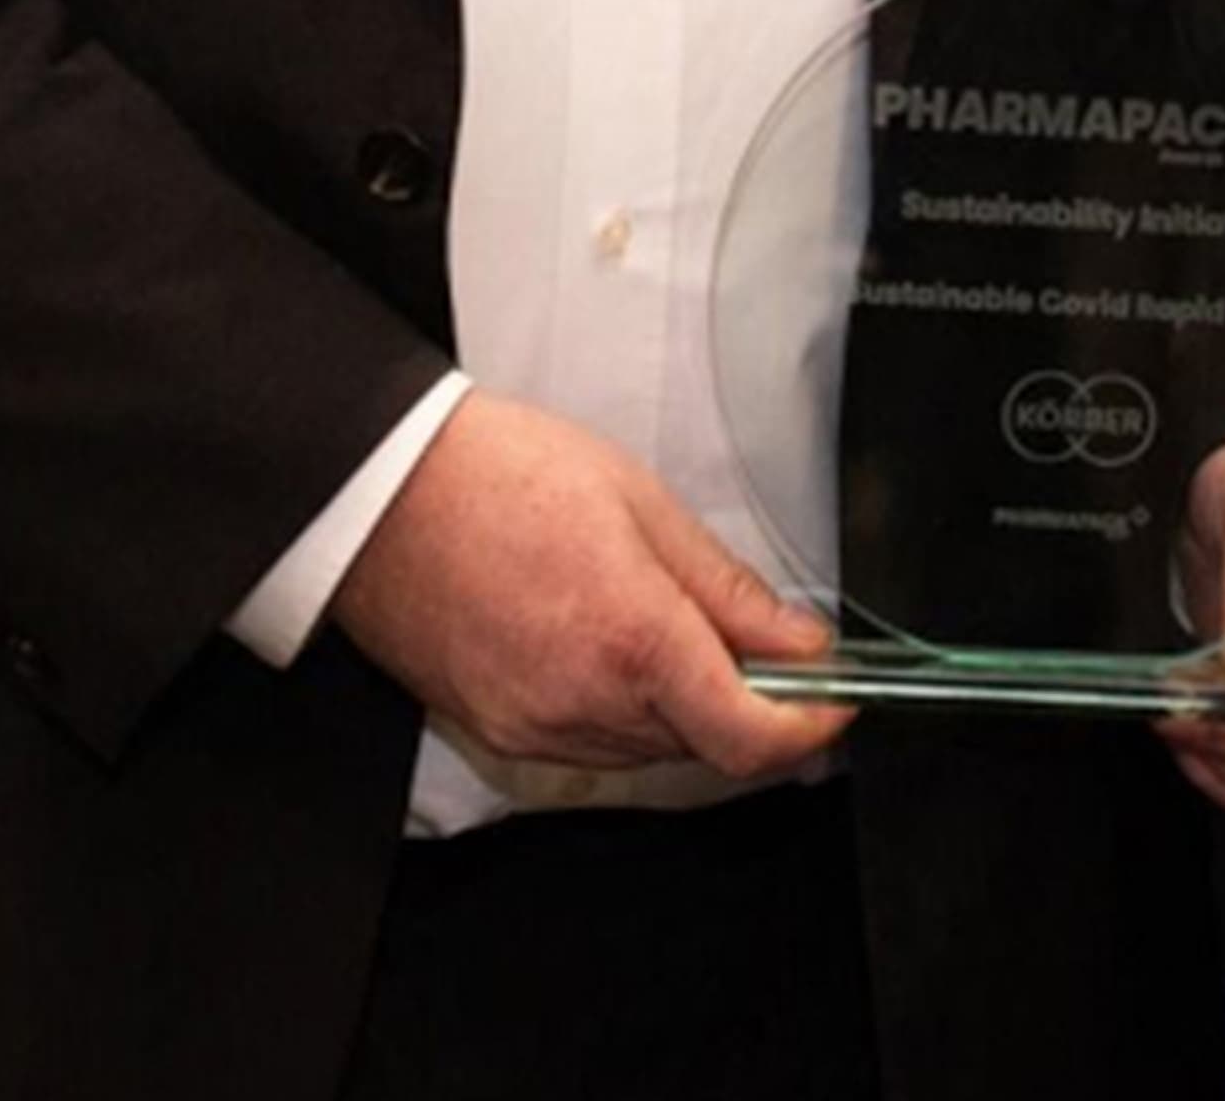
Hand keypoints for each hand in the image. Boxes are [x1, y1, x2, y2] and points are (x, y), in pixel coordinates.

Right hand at [327, 388, 847, 784]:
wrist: (386, 496)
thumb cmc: (502, 476)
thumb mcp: (641, 502)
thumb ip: (726, 587)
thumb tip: (799, 640)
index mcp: (631, 637)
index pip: (747, 735)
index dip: (809, 728)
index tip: (838, 700)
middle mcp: (584, 702)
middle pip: (703, 741)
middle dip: (747, 700)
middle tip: (761, 639)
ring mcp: (537, 728)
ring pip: (649, 747)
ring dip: (682, 704)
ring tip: (662, 615)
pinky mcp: (501, 734)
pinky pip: (591, 742)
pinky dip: (623, 707)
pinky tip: (609, 640)